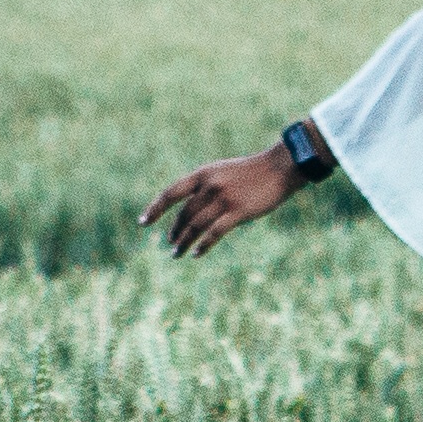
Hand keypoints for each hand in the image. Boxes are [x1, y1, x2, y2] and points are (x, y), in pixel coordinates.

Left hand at [145, 145, 304, 255]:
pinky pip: (214, 233)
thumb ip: (206, 188)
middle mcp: (209, 186)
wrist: (279, 167)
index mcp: (203, 174)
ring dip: (184, 242)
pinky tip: (196, 254)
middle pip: (184, 214)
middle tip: (171, 244)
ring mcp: (223, 199)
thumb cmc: (252, 172)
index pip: (171, 193)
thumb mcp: (223, 173)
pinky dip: (202, 245)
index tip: (143, 222)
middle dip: (175, 231)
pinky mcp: (238, 212)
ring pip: (195, 226)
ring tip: (177, 253)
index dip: (155, 208)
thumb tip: (194, 214)